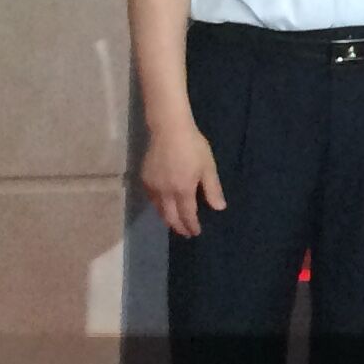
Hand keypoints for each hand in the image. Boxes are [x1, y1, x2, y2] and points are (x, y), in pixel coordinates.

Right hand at [141, 121, 224, 238]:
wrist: (169, 130)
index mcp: (183, 190)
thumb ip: (212, 189)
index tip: (195, 232)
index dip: (191, 225)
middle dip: (178, 227)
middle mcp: (165, 192)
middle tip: (185, 233)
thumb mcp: (208, 166)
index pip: (187, 215)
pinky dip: (158, 207)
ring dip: (167, 219)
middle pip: (170, 217)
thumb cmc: (193, 146)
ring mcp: (153, 186)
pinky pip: (151, 199)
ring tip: (174, 223)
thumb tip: (219, 208)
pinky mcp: (144, 179)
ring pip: (159, 209)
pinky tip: (163, 206)